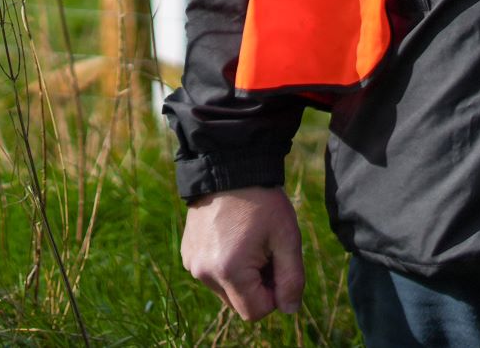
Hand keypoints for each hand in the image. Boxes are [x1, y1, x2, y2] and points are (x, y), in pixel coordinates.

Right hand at [181, 186, 304, 320]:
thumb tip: (289, 310)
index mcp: (228, 271)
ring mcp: (191, 262)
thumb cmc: (261, 202)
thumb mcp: (287, 238)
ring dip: (241, 276)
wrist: (227, 167)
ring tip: (248, 242)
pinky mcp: (188, 252)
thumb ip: (292, 280)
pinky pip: (212, 274)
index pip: (255, 312)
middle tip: (264, 251)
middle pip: (239, 303)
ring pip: (226, 290)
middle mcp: (203, 272)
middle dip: (257, 286)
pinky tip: (232, 237)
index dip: (274, 295)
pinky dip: (225, 265)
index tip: (277, 264)